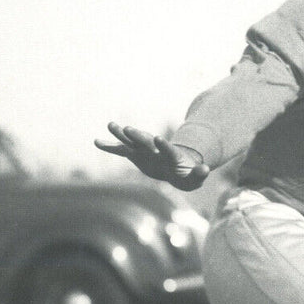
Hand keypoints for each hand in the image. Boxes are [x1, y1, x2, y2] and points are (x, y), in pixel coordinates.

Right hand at [94, 123, 208, 190]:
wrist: (178, 168)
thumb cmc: (188, 174)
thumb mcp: (196, 178)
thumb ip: (200, 173)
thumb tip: (206, 169)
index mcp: (172, 156)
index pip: (167, 150)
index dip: (163, 145)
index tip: (157, 138)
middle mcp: (157, 150)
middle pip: (147, 142)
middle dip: (138, 136)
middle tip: (127, 128)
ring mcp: (145, 151)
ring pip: (133, 142)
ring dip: (122, 135)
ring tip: (111, 125)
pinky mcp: (136, 155)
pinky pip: (121, 150)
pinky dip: (111, 147)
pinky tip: (97, 142)